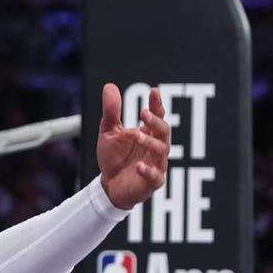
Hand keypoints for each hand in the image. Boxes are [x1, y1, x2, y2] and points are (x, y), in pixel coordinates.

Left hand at [97, 84, 170, 209]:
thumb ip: (111, 112)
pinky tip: (139, 166)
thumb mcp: (108, 132)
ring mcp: (156, 165)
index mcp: (148, 133)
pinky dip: (148, 171)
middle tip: (144, 113)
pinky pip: (155, 177)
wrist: (108, 186)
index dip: (157, 104)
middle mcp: (156, 147)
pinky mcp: (152, 183)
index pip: (157, 116)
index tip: (154, 91)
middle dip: (155, 122)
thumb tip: (109, 86)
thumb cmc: (113, 158)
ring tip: (136, 135)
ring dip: (150, 142)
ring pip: (161, 151)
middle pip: (164, 131)